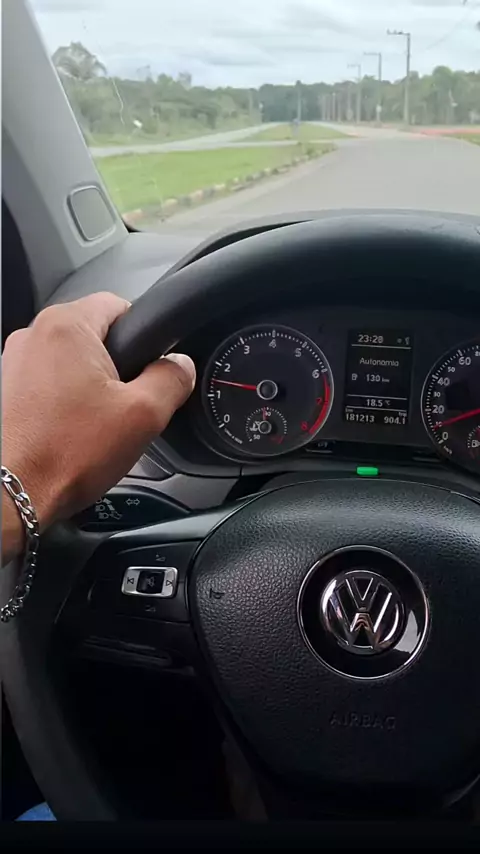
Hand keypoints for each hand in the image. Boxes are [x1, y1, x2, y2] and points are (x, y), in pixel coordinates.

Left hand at [2, 293, 194, 557]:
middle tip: (124, 407)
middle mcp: (34, 335)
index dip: (144, 336)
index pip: (120, 304)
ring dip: (88, 387)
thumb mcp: (143, 415)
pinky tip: (69, 434)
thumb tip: (181, 365)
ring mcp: (13, 362)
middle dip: (116, 367)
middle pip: (94, 335)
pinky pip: (48, 384)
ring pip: (71, 362)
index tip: (149, 369)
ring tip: (94, 426)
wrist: (10, 494)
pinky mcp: (6, 390)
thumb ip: (172, 379)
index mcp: (67, 326)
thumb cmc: (65, 454)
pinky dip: (63, 403)